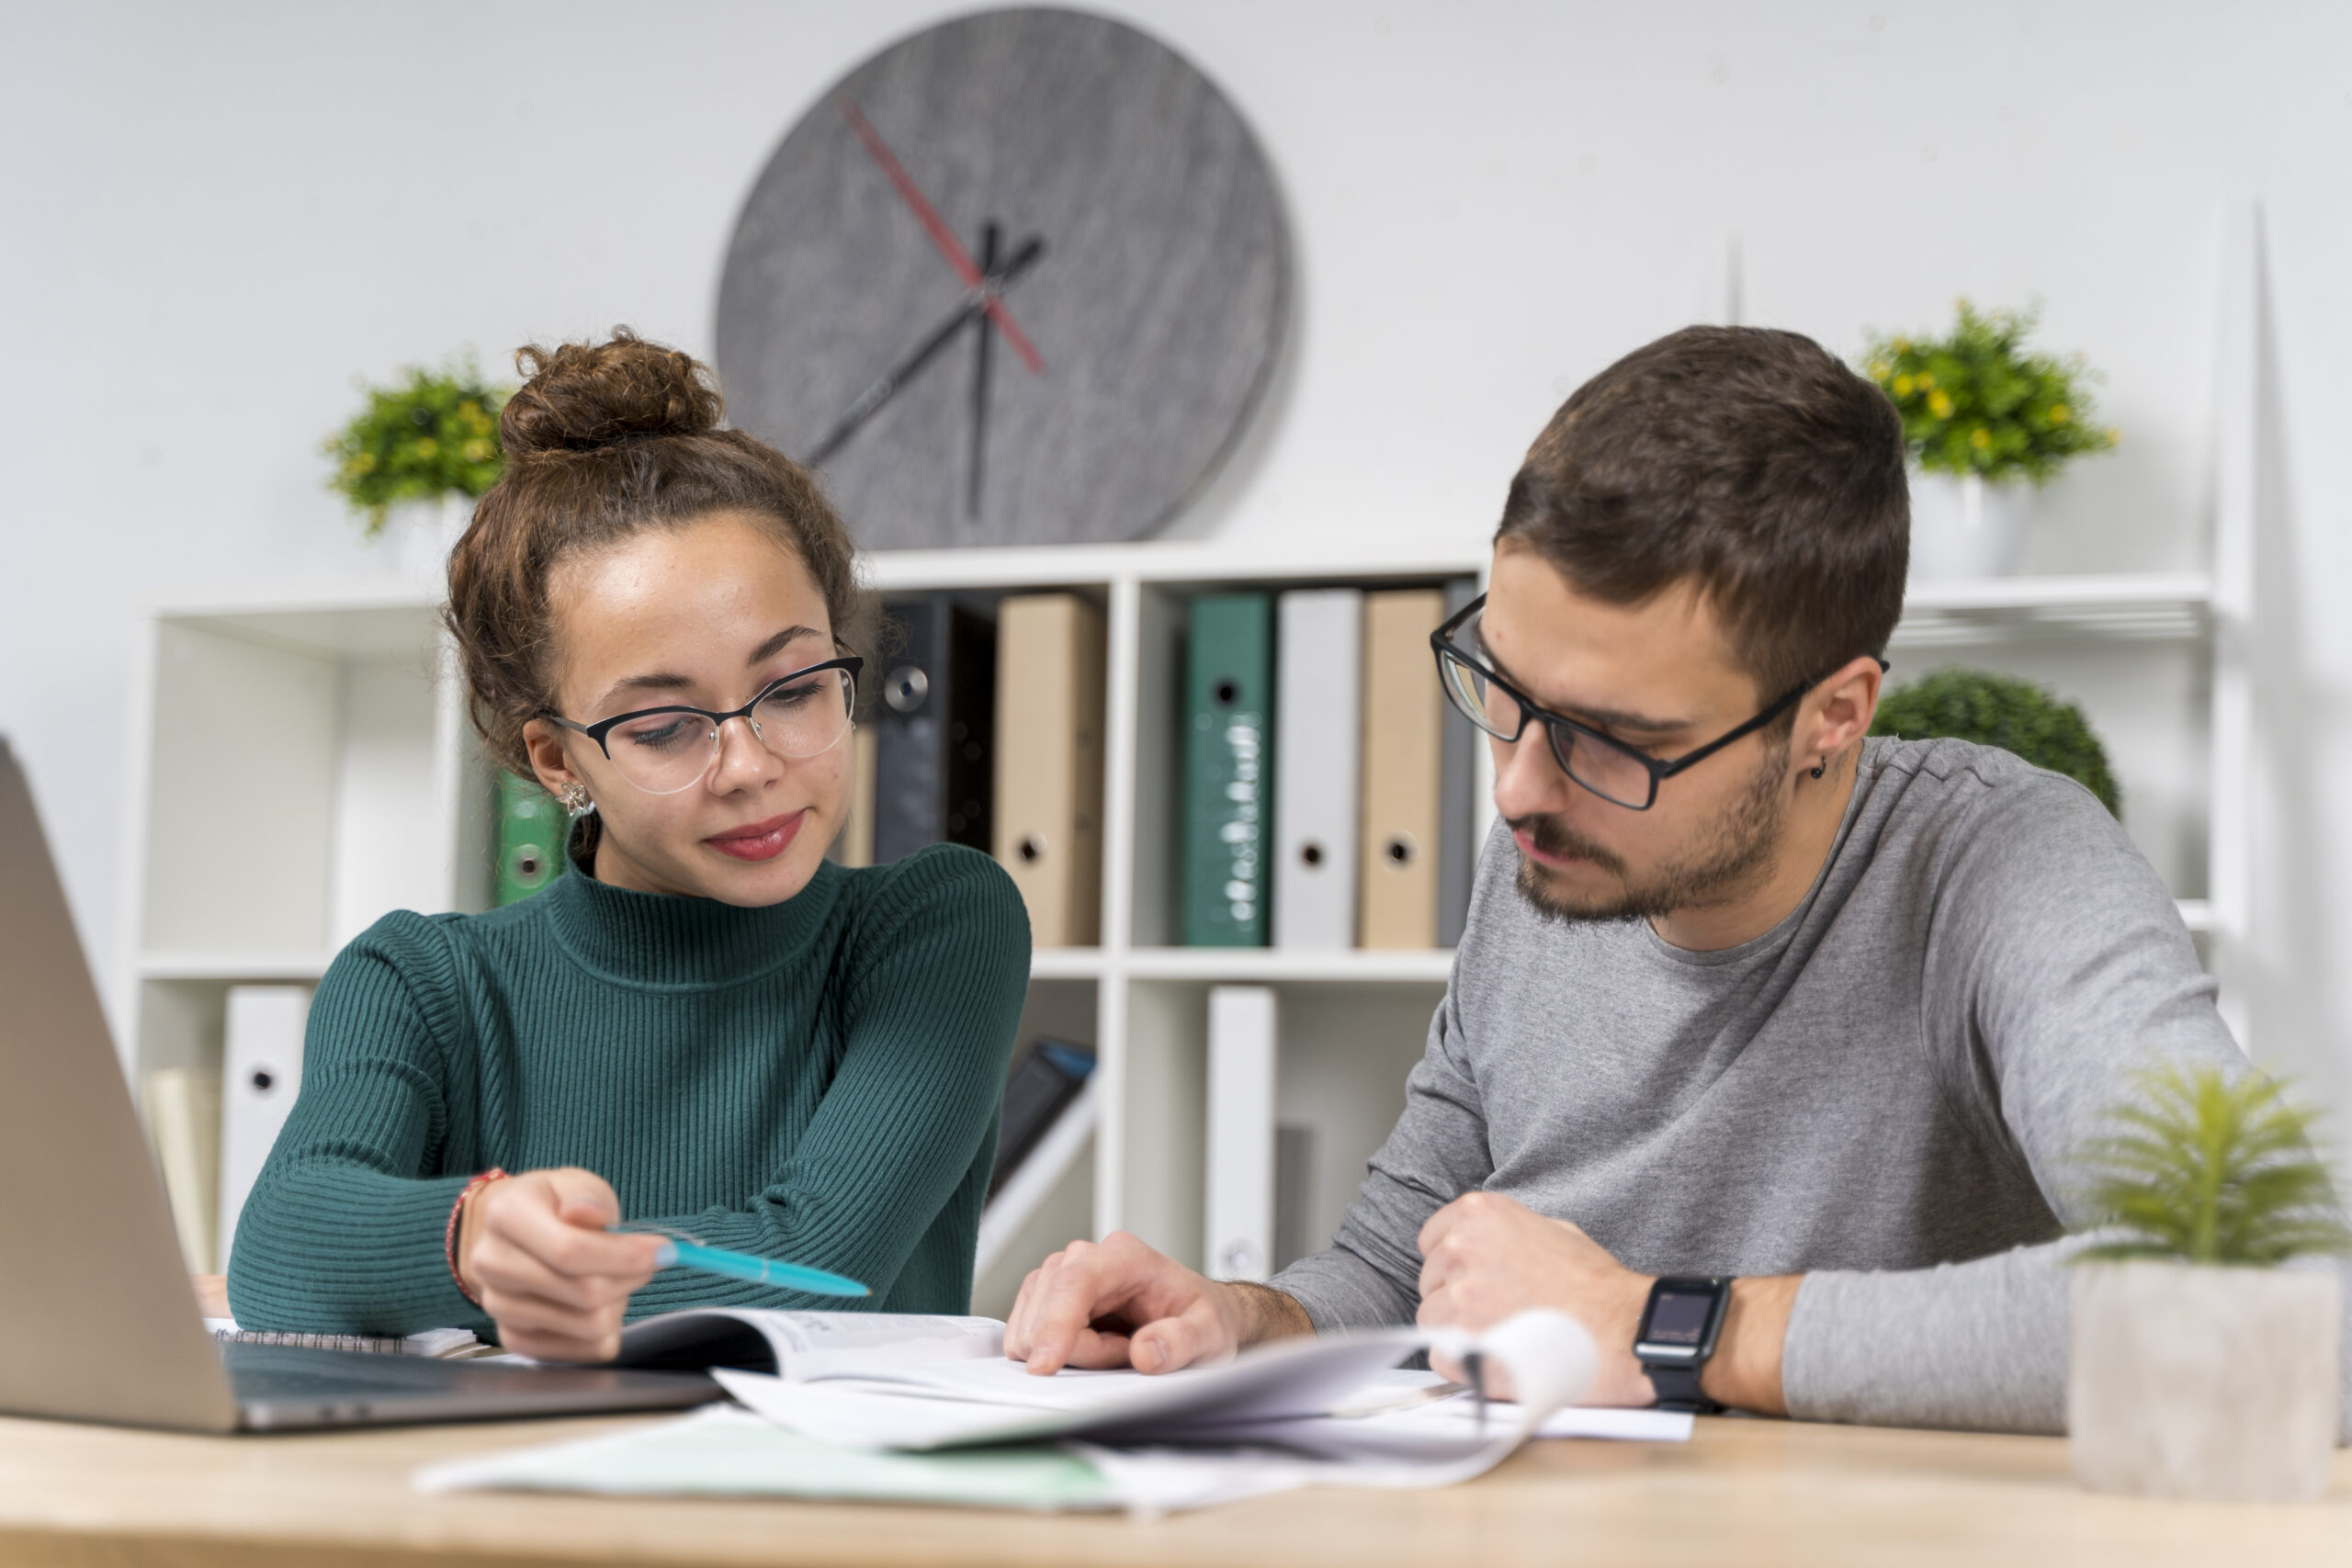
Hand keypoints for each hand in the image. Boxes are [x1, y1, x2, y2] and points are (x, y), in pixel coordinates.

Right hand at [456, 1168, 664, 1362]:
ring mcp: (499, 1306)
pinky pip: (581, 1352)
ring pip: (587, 1326)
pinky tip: (600, 1302)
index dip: (625, 1256)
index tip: (664, 1250)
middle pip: (582, 1293)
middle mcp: (492, 1264)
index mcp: (505, 1215)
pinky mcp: (513, 1338)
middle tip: (646, 1261)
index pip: (569, 1251)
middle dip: (631, 1278)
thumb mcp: (575, 1183)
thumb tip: (589, 1214)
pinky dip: (606, 1330)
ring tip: (614, 1277)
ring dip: (619, 1303)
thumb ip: (586, 1198)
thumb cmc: (554, 1204)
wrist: (518, 1232)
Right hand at [1003, 1231, 1308, 1375]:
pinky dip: (1053, 1352)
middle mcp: (1088, 1257)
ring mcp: (1063, 1275)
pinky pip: (1026, 1332)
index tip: (1045, 1365)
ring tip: (1114, 1350)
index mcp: (1126, 1256)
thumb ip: (1183, 1342)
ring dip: (1067, 1352)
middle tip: (1125, 1354)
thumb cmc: (1202, 1320)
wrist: (1198, 1318)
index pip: (1075, 1282)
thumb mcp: (1210, 1335)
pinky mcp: (1047, 1298)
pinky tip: (1091, 1350)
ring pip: (1030, 1324)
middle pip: (1048, 1309)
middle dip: (1079, 1350)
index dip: (1055, 1324)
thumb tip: (1145, 1352)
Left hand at [1416, 1192, 1655, 1404]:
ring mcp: (1457, 1297)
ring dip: (1458, 1331)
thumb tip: (1486, 1248)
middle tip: (1498, 1312)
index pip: (1432, 1239)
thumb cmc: (1595, 1286)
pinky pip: (1441, 1355)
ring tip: (1503, 1338)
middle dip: (1456, 1297)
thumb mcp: (1552, 1231)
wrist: (1620, 1331)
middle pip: (1432, 1280)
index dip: (1454, 1264)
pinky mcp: (1460, 1344)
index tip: (1474, 1279)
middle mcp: (1460, 1249)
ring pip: (1432, 1318)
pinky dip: (1464, 1363)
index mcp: (1478, 1215)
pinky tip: (1499, 1360)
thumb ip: (1506, 1235)